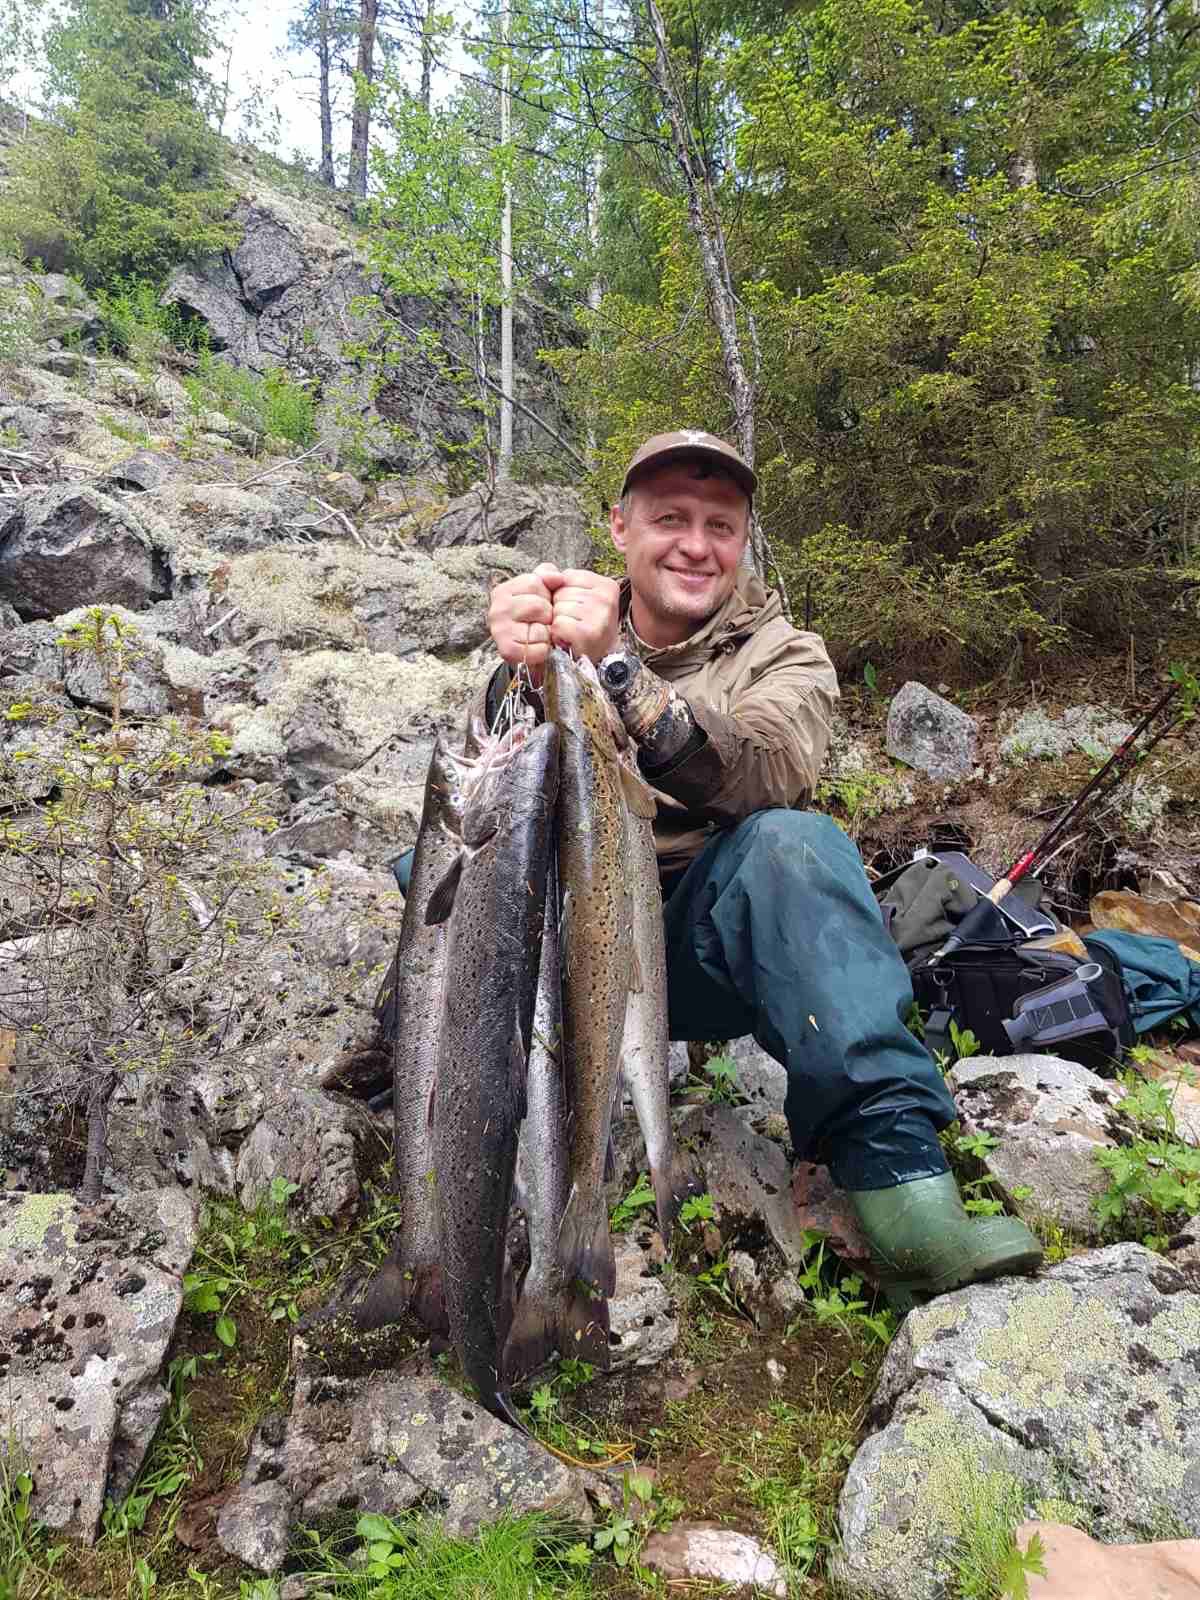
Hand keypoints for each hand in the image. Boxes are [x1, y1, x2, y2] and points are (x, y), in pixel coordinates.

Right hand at [488, 562, 560, 677]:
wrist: (527, 649)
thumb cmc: (534, 617)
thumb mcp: (540, 590)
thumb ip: (547, 575)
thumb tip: (557, 577)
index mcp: (503, 591)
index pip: (535, 583)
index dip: (545, 594)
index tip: (540, 603)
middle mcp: (497, 610)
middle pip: (539, 605)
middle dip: (547, 615)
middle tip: (540, 622)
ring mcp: (500, 631)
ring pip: (540, 628)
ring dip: (546, 633)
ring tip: (538, 634)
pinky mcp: (507, 651)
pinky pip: (539, 648)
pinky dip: (544, 650)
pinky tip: (536, 647)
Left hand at [547, 569, 620, 663]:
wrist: (589, 661)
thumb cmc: (580, 627)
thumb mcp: (571, 596)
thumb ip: (553, 577)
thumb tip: (544, 575)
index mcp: (606, 585)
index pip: (567, 577)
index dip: (563, 595)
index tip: (575, 609)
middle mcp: (607, 599)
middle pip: (561, 593)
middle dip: (560, 609)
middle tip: (573, 623)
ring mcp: (601, 616)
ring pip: (559, 608)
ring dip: (559, 622)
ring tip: (571, 631)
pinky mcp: (589, 633)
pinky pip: (559, 624)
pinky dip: (558, 633)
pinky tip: (568, 639)